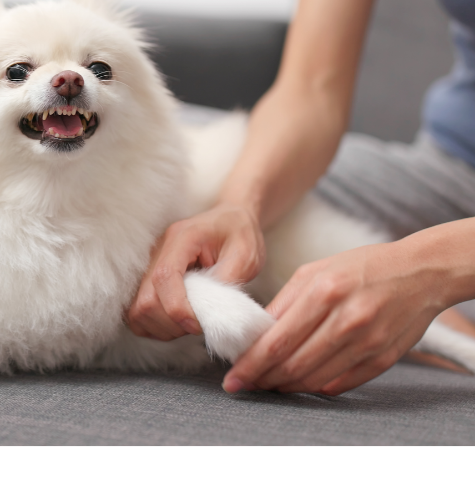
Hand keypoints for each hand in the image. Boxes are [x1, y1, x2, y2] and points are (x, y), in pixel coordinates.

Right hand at [125, 202, 266, 340]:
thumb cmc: (239, 234)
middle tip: (197, 325)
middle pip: (145, 299)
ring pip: (137, 310)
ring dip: (162, 327)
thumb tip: (210, 313)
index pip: (164, 277)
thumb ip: (227, 282)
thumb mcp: (246, 255)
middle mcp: (158, 251)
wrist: (229, 220)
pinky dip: (154, 326)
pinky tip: (175, 323)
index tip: (198, 325)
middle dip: (171, 323)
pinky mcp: (148, 279)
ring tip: (188, 324)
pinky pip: (137, 312)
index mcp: (182, 239)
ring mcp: (149, 266)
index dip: (177, 308)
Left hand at [223, 241, 448, 394]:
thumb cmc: (360, 267)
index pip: (277, 341)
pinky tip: (302, 382)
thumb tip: (255, 335)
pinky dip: (317, 387)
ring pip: (316, 379)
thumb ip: (283, 303)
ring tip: (270, 383)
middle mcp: (347, 319)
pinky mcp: (384, 358)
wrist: (420, 272)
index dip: (250, 365)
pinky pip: (342, 384)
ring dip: (287, 386)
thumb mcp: (315, 271)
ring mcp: (368, 342)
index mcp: (324, 292)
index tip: (232, 377)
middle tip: (247, 383)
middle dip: (263, 379)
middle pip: (293, 365)